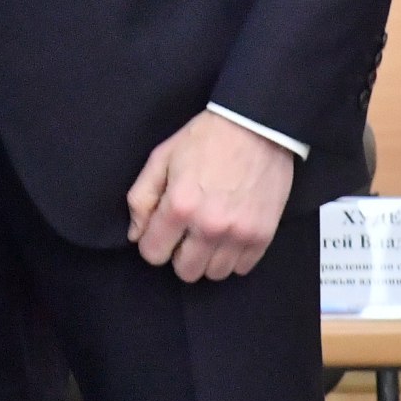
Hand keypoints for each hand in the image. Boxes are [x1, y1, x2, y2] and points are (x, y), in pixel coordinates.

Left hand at [125, 109, 295, 281]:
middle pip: (185, 271)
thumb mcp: (162, 157)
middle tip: (187, 231)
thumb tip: (136, 234)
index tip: (161, 230)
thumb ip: (142, 197)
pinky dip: (233, 256)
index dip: (152, 242)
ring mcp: (239, 234)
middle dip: (180, 254)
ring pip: (214, 274)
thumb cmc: (206, 138)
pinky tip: (230, 233)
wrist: (256, 125)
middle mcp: (209, 226)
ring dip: (208, 257)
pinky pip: (242, 268)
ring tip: (210, 232)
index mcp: (179, 205)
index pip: (153, 254)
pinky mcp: (263, 236)